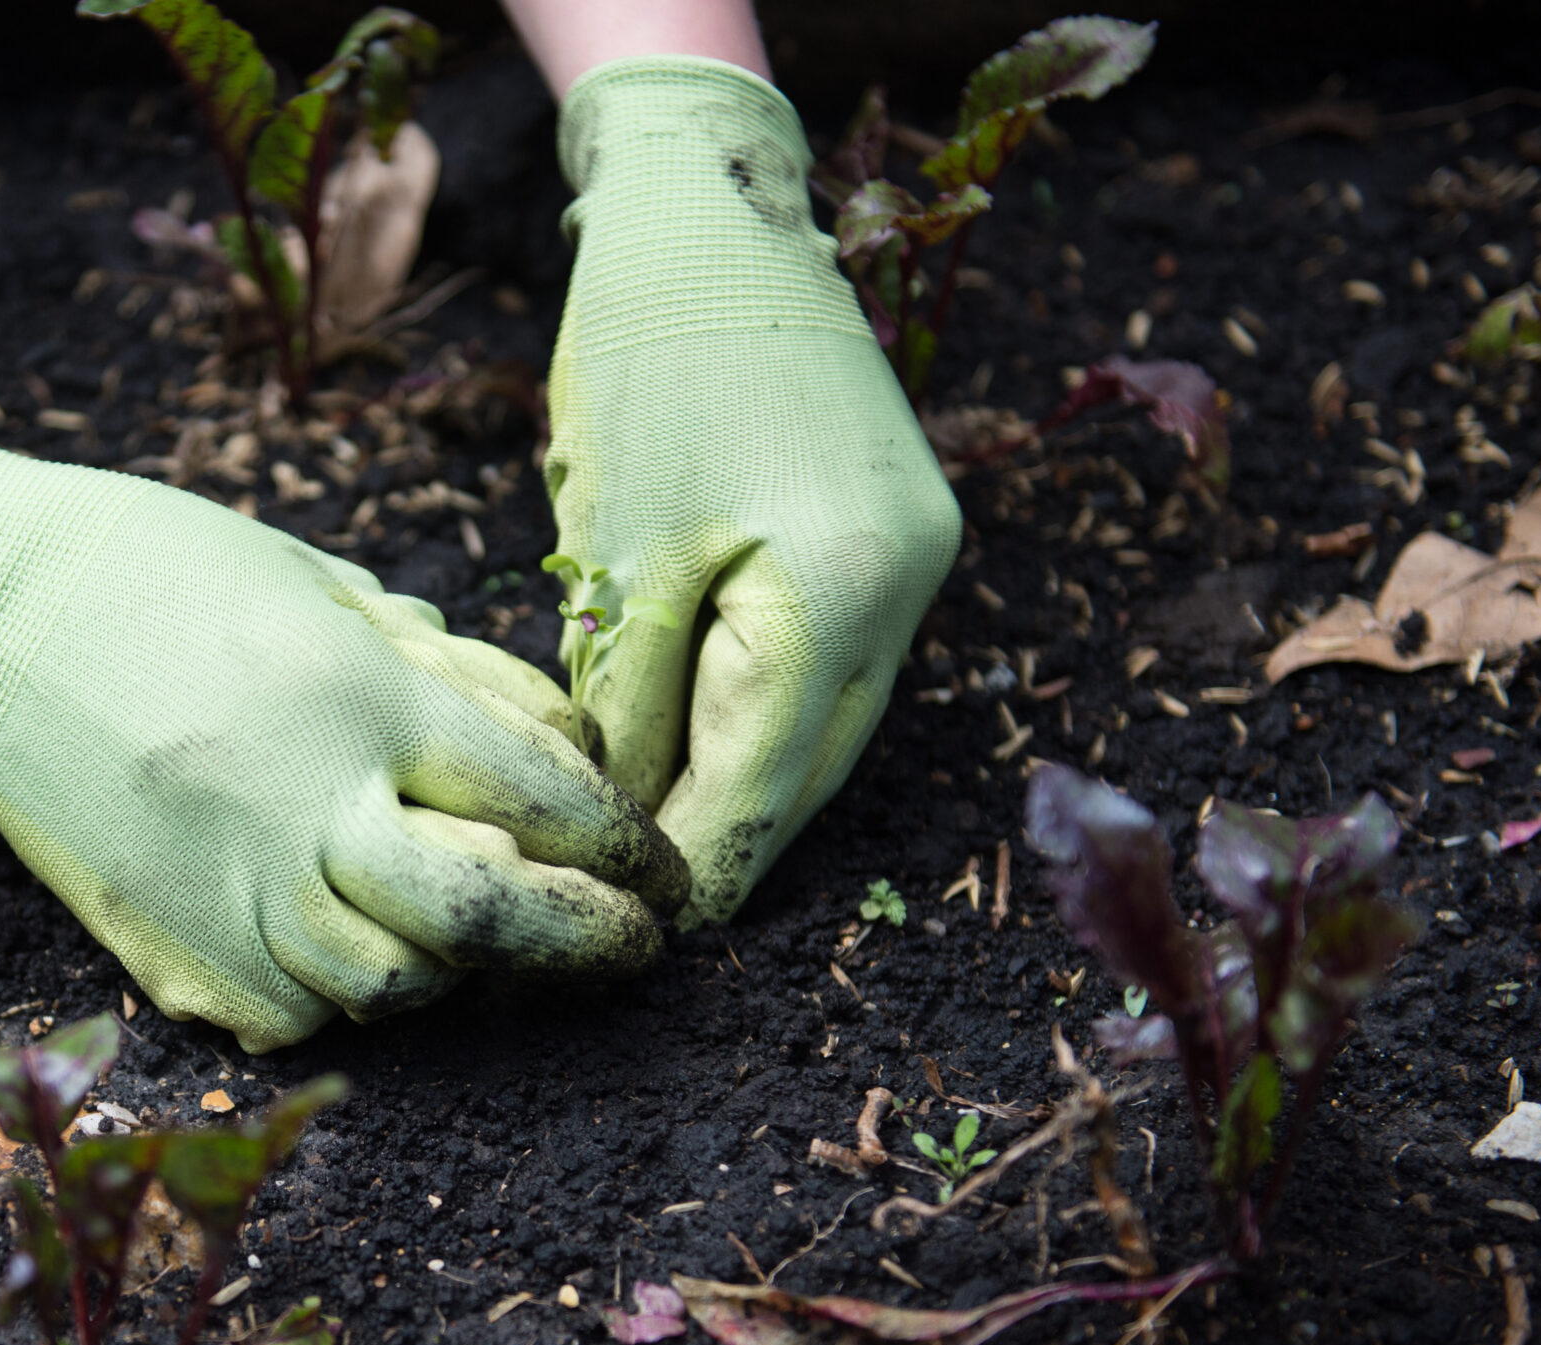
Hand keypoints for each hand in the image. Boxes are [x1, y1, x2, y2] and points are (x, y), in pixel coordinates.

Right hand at [0, 403, 687, 1051]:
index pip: (540, 799)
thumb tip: (572, 761)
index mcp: (350, 697)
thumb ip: (459, 679)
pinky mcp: (163, 953)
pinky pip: (294, 1016)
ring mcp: (222, 895)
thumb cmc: (163, 571)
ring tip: (478, 932)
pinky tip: (348, 940)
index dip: (626, 848)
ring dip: (460, 969)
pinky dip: (344, 994)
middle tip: (633, 943)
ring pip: (394, 988)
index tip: (661, 874)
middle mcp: (296, 809)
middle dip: (583, 942)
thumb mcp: (331, 590)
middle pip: (483, 918)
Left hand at [542, 57, 961, 925]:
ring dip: (761, 777)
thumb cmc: (648, 363)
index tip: (651, 932)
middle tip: (658, 910)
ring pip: (835, 718)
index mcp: (836, 592)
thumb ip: (633, 699)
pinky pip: (842, 658)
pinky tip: (721, 742)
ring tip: (676, 841)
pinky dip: (780, 707)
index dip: (703, 862)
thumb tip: (631, 814)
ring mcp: (922, 554)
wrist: (719, 216)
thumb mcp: (618, 549)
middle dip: (736, 837)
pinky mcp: (908, 528)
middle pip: (817, 763)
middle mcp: (907, 584)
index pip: (765, 779)